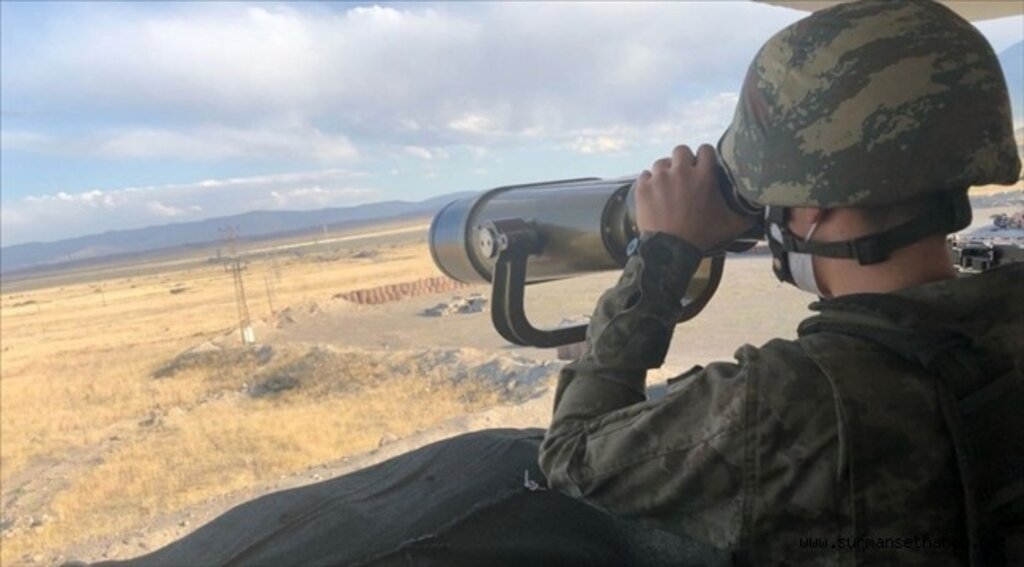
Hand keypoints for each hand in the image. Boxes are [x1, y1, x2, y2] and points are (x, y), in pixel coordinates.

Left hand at [635, 144, 754, 251]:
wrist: (671, 250)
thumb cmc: (703, 236)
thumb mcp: (731, 225)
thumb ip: (748, 214)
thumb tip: (761, 209)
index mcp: (704, 176)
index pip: (705, 149)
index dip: (704, 157)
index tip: (703, 166)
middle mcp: (682, 172)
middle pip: (681, 150)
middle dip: (683, 161)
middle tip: (684, 175)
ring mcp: (660, 179)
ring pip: (661, 163)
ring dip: (666, 172)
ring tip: (668, 186)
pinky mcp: (643, 188)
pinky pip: (645, 175)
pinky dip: (649, 183)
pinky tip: (655, 194)